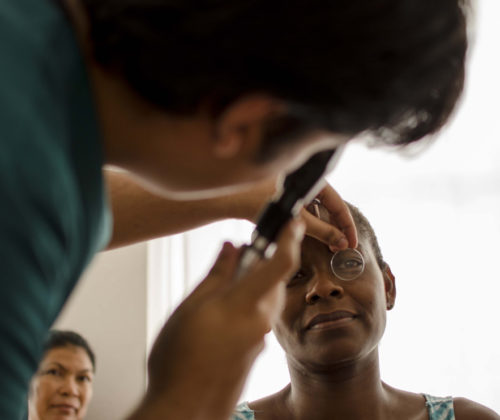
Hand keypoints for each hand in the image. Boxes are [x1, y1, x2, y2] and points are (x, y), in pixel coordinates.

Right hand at [131, 219, 304, 419]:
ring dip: (254, 283)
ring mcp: (261, 340)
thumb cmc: (179, 360)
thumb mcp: (192, 307)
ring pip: (267, 298)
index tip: (294, 222)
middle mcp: (261, 322)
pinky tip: (223, 312)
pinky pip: (260, 317)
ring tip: (224, 284)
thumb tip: (232, 247)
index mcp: (246, 306)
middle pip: (275, 280)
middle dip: (264, 262)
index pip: (281, 264)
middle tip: (240, 253)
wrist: (184, 411)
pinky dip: (249, 304)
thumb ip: (217, 274)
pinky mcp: (256, 351)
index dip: (290, 238)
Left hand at [240, 177, 356, 251]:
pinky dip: (313, 226)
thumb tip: (341, 243)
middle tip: (342, 248)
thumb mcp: (295, 220)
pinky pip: (307, 212)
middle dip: (338, 228)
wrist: (232, 200)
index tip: (351, 244)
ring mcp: (297, 191)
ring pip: (319, 211)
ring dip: (326, 228)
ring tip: (330, 246)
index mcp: (312, 181)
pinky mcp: (287, 199)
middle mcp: (306, 183)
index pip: (339, 204)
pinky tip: (314, 238)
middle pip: (331, 207)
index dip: (347, 226)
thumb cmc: (258, 202)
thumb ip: (321, 231)